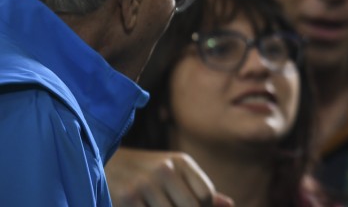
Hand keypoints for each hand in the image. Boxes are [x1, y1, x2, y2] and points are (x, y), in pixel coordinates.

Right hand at [106, 148, 233, 206]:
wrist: (103, 163)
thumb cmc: (145, 172)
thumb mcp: (174, 173)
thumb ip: (199, 189)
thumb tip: (229, 205)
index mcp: (181, 161)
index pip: (206, 195)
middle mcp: (165, 169)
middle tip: (170, 204)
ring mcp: (145, 184)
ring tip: (156, 203)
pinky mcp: (127, 197)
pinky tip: (146, 206)